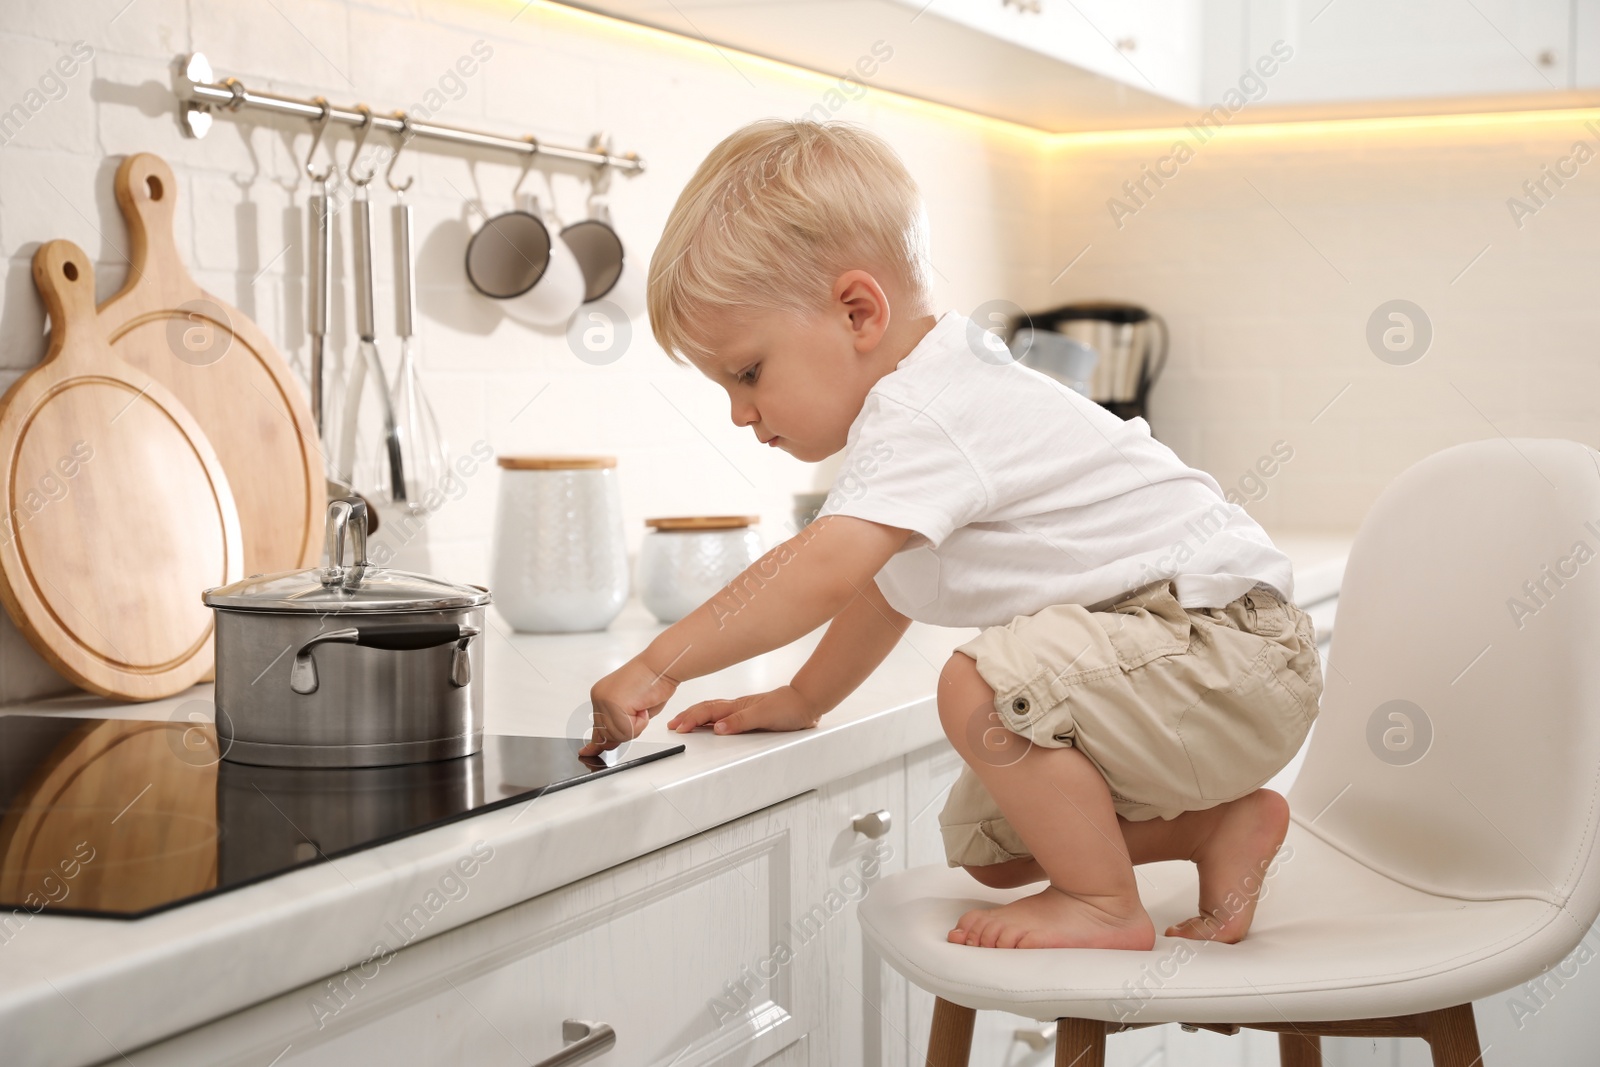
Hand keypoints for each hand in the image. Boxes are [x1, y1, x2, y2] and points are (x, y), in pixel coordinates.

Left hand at [582, 656, 678, 756]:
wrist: (661, 665)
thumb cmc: (654, 681)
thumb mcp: (633, 709)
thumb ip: (619, 725)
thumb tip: (608, 744)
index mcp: (601, 696)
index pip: (597, 727)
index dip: (595, 743)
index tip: (587, 752)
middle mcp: (599, 697)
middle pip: (607, 735)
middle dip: (627, 730)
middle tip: (639, 711)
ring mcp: (604, 701)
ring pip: (618, 735)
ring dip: (636, 726)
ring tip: (642, 705)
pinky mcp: (613, 705)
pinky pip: (627, 729)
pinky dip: (641, 723)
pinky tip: (643, 706)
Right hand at [666, 685, 824, 735]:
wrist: (807, 702)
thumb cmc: (789, 708)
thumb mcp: (764, 716)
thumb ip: (740, 722)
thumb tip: (717, 728)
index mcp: (737, 706)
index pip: (707, 712)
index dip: (691, 719)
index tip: (677, 727)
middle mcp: (737, 707)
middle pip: (706, 710)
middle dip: (687, 717)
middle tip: (672, 725)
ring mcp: (743, 710)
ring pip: (713, 712)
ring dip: (697, 717)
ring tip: (684, 722)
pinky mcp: (750, 715)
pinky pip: (724, 716)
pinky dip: (711, 719)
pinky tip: (711, 723)